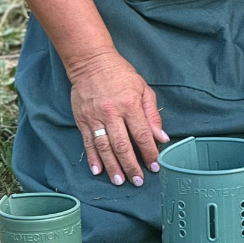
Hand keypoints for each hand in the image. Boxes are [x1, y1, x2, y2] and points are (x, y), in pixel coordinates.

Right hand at [68, 50, 169, 186]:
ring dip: (113, 167)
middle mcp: (112, 112)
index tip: (154, 166)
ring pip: (104, 147)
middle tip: (138, 181)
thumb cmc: (120, 74)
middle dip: (131, 166)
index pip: (142, 134)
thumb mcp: (143, 88)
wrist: (91, 61)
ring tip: (119, 181)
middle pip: (122, 145)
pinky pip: (88, 143)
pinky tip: (98, 171)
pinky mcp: (82, 120)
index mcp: (130, 104)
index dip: (149, 152)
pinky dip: (93, 158)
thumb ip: (152, 114)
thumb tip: (161, 137)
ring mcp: (95, 117)